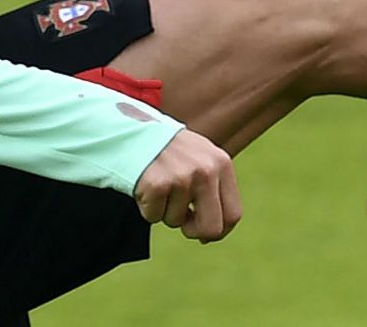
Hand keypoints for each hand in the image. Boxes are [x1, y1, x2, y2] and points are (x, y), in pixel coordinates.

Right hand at [134, 129, 241, 243]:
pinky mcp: (157, 184)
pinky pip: (153, 217)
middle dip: (195, 232)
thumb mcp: (201, 159)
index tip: (205, 235)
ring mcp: (182, 177)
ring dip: (165, 211)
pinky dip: (147, 208)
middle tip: (182, 222)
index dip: (219, 231)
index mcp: (221, 163)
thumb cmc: (169, 151)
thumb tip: (211, 235)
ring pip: (176, 222)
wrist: (134, 131)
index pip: (233, 214)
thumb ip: (213, 190)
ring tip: (159, 185)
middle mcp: (206, 170)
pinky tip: (146, 186)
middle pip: (212, 228)